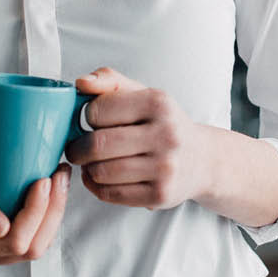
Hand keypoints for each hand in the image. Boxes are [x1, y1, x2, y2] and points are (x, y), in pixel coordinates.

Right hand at [0, 160, 70, 271]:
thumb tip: (0, 227)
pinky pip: (30, 240)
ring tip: (59, 178)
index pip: (12, 241)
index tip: (43, 179)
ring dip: (52, 214)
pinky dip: (45, 217)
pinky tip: (49, 191)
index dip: (34, 213)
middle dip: (51, 211)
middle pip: (29, 248)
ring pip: (34, 247)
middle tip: (59, 173)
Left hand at [65, 67, 205, 209]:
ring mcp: (165, 167)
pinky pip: (111, 194)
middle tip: (76, 148)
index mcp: (158, 103)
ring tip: (90, 162)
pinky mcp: (160, 195)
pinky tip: (101, 177)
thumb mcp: (143, 93)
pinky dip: (96, 186)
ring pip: (101, 172)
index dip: (86, 117)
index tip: (89, 121)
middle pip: (98, 144)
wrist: (201, 159)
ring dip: (87, 168)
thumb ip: (110, 81)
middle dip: (77, 148)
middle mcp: (165, 134)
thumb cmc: (162, 123)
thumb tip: (81, 83)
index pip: (98, 110)